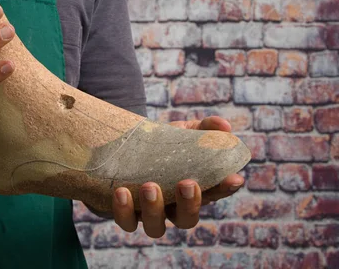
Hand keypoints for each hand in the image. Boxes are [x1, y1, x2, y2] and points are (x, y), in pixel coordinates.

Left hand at [111, 116, 244, 236]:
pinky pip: (125, 221)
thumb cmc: (158, 143)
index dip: (225, 188)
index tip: (233, 178)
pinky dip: (123, 210)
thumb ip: (203, 128)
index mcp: (192, 189)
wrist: (120, 147)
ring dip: (154, 209)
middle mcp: (172, 207)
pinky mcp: (124, 213)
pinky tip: (121, 191)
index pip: (215, 193)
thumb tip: (224, 127)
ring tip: (150, 186)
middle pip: (186, 219)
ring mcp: (148, 213)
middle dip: (189, 205)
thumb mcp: (181, 132)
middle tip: (187, 184)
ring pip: (155, 227)